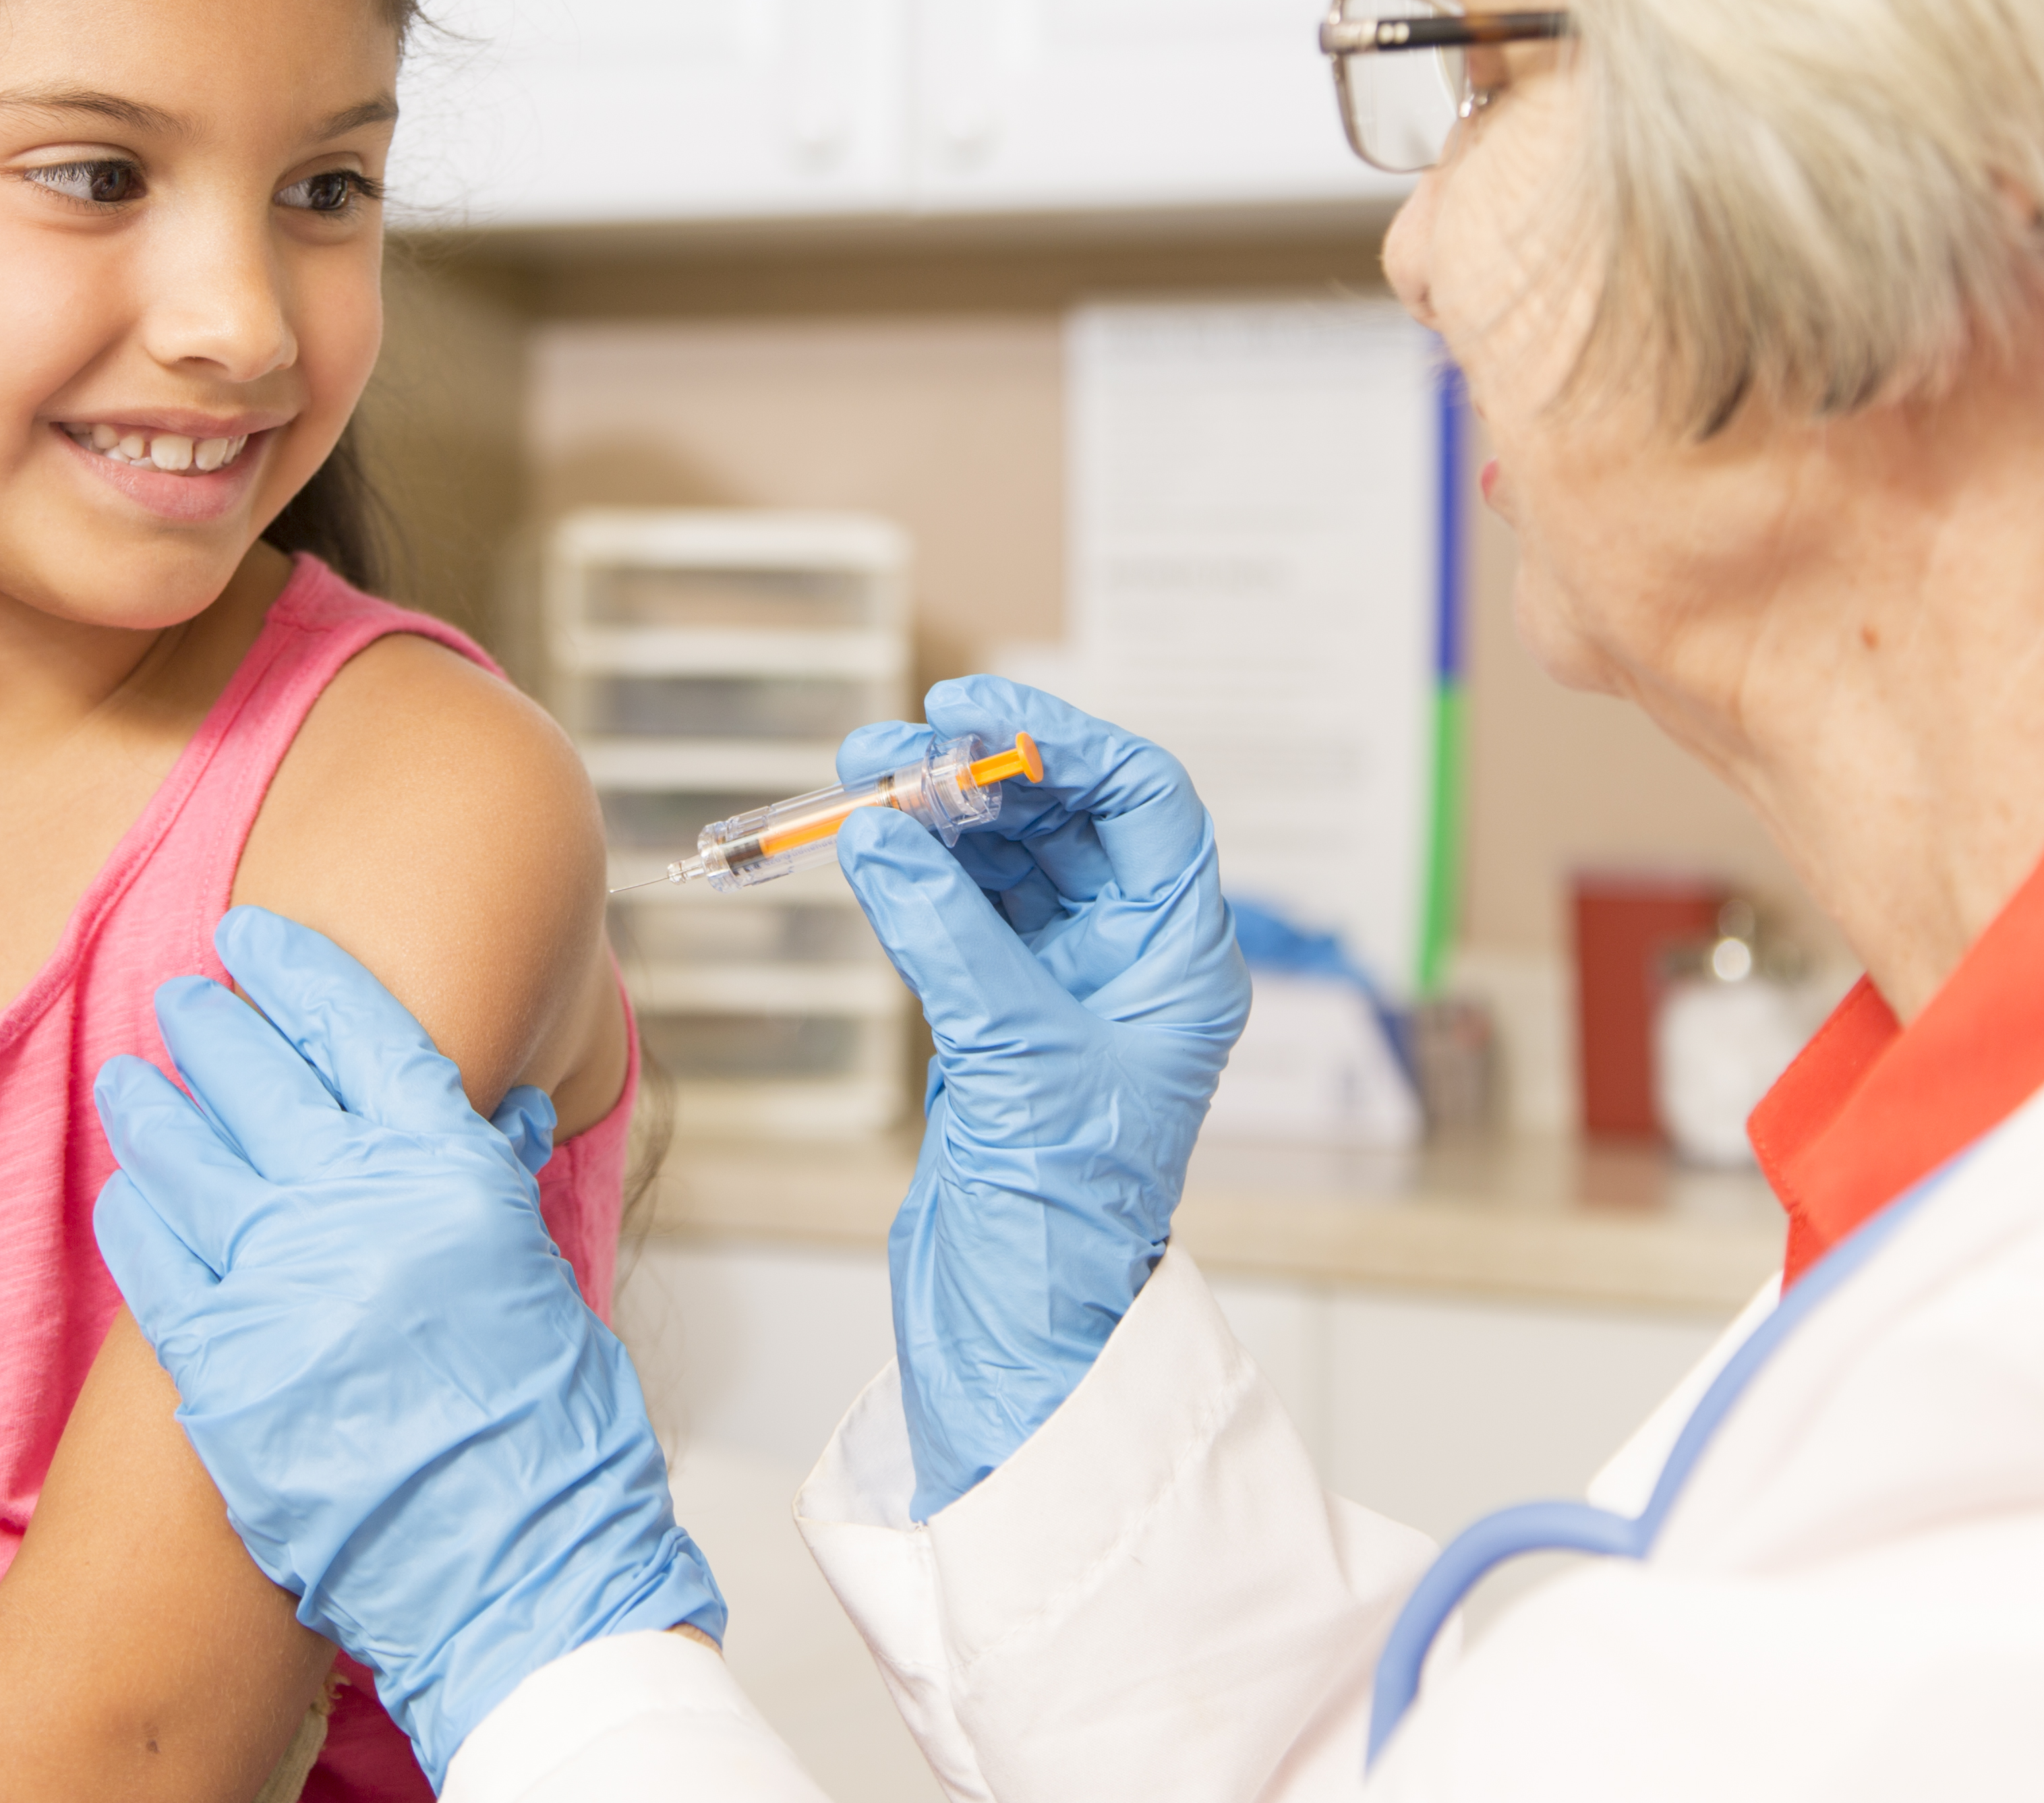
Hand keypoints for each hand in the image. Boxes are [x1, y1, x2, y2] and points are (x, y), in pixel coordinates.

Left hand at [92, 908, 723, 1785]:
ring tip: (135, 1081)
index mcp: (455, 1177)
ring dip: (156, 1109)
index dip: (298, 973)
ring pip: (189, 1160)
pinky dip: (137, 1215)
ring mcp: (287, 1288)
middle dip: (212, 1026)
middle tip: (183, 999)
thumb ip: (486, 1187)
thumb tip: (478, 1110)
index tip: (257, 938)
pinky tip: (127, 1192)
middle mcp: (364, 1212)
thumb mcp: (538, 1279)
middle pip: (259, 1079)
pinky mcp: (226, 1373)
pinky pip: (157, 1264)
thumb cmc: (552, 1441)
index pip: (360, 1031)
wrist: (520, 1580)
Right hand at [833, 676, 1248, 1518]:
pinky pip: (962, 910)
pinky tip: (870, 849)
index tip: (977, 713)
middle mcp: (1135, 964)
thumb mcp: (1013, 1059)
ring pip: (1007, 859)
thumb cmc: (1060, 1219)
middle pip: (1067, 819)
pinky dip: (914, 872)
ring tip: (859, 783)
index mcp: (1183, 966)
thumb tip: (881, 835)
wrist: (1018, 1330)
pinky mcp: (1002, 1018)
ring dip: (935, 816)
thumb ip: (948, 937)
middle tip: (887, 750)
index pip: (1147, 805)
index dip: (1066, 743)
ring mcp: (1067, 989)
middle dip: (979, 773)